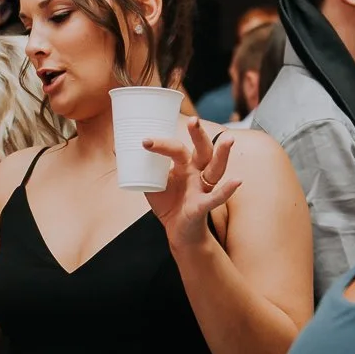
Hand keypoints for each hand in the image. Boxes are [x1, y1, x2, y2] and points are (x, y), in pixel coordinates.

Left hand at [142, 118, 240, 249]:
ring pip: (215, 169)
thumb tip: (118, 148)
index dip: (162, 143)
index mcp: (185, 166)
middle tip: (194, 120)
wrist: (178, 233)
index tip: (145, 140)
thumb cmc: (169, 204)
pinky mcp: (203, 206)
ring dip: (222, 154)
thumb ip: (141, 167)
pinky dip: (226, 190)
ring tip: (228, 139)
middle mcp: (197, 173)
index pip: (177, 148)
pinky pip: (216, 197)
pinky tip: (237, 181)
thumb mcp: (152, 184)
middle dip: (199, 135)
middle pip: (202, 150)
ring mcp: (202, 188)